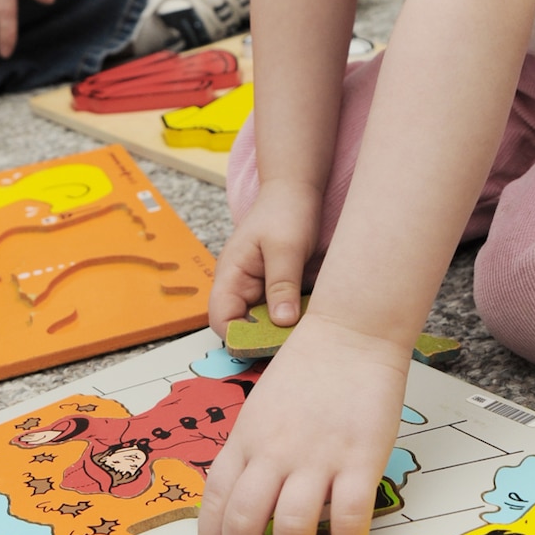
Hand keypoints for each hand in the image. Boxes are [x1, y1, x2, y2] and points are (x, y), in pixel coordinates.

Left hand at [196, 312, 409, 534]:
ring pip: (292, 527)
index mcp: (245, 439)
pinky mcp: (360, 459)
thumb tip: (248, 504)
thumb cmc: (307, 369)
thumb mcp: (261, 410)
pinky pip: (348, 518)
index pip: (215, 503)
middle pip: (245, 523)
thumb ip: (252, 453)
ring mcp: (317, 456)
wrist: (351, 333)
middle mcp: (274, 451)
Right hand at [209, 177, 323, 334]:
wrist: (297, 189)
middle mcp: (241, 287)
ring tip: (306, 332)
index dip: (240, 337)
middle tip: (295, 342)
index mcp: (231, 276)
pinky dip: (293, 319)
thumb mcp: (286, 248)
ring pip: (264, 324)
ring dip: (281, 331)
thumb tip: (282, 323)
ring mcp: (259, 289)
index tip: (270, 345)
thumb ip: (282, 285)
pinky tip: (312, 318)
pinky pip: (281, 313)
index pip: (222, 320)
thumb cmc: (285, 211)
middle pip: (243, 327)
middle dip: (264, 339)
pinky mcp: (278, 289)